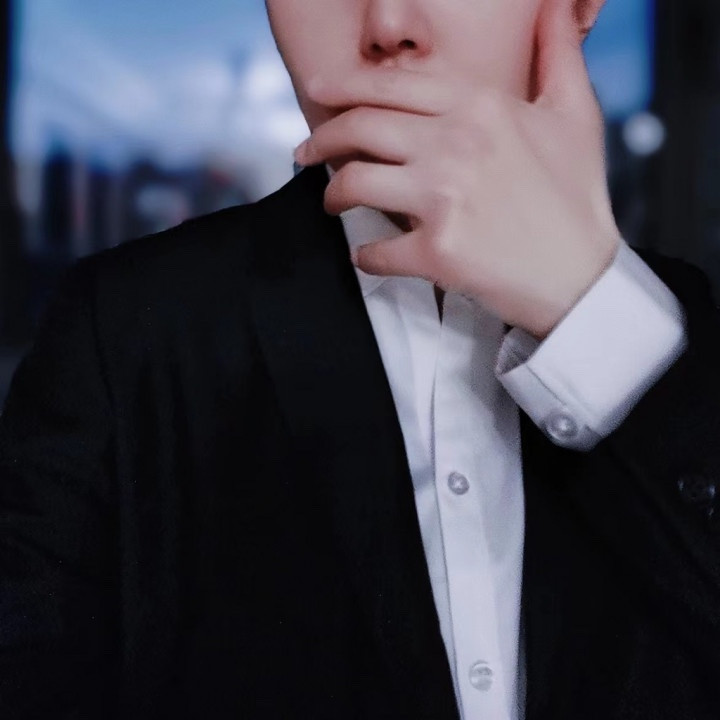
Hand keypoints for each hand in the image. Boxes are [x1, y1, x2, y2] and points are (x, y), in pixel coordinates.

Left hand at [293, 0, 620, 339]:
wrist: (582, 276)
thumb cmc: (576, 199)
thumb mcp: (576, 116)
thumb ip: (558, 56)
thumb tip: (554, 8)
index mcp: (480, 107)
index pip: (392, 86)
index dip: (344, 86)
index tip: (319, 92)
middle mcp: (455, 145)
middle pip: (360, 128)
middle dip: (320, 138)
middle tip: (305, 152)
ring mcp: (443, 199)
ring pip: (354, 183)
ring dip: (332, 194)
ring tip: (333, 201)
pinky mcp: (436, 251)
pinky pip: (375, 252)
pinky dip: (364, 257)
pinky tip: (367, 256)